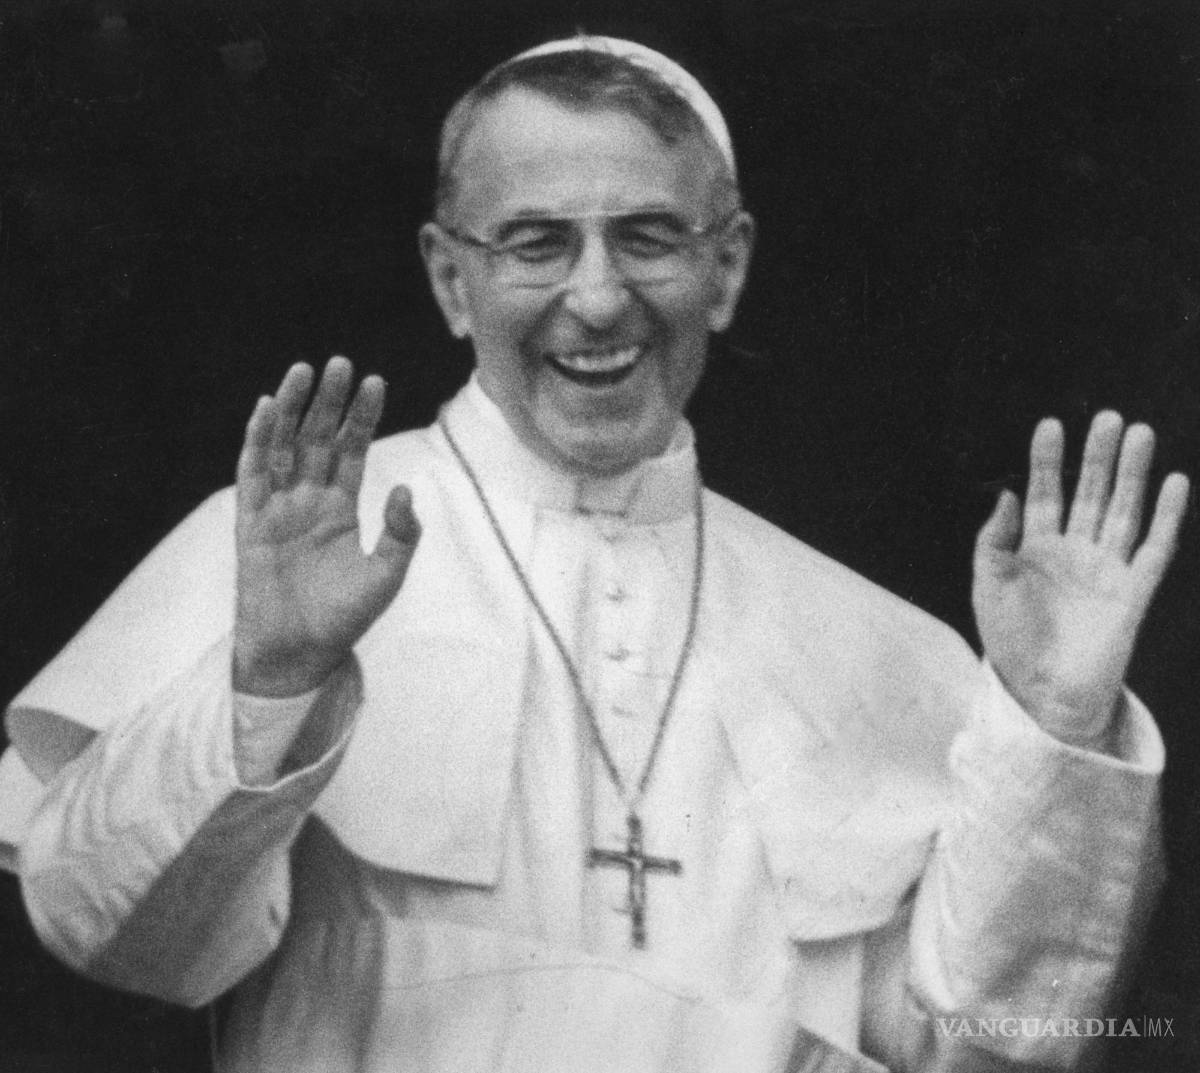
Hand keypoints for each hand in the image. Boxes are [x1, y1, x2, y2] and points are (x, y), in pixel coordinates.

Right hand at [233, 357, 419, 696]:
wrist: (301, 654)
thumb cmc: (344, 618)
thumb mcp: (386, 575)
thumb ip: (401, 533)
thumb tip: (404, 487)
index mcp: (341, 509)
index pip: (351, 451)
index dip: (361, 417)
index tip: (375, 381)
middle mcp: (308, 501)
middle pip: (317, 439)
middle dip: (328, 402)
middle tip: (340, 363)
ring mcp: (278, 509)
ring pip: (284, 447)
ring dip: (291, 410)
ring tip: (303, 371)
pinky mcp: (250, 523)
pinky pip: (252, 475)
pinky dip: (257, 441)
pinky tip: (265, 409)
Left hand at [973, 411, 1188, 748]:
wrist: (1042, 693)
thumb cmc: (1010, 641)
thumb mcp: (989, 586)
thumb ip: (994, 540)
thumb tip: (1007, 493)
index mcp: (1035, 549)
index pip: (1044, 494)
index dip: (1046, 461)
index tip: (1050, 424)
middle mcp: (1074, 553)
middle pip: (1089, 493)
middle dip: (1097, 456)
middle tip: (1108, 417)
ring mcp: (1106, 569)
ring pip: (1123, 510)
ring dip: (1132, 473)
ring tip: (1140, 432)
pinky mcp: (1134, 591)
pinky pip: (1154, 547)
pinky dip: (1166, 516)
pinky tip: (1173, 483)